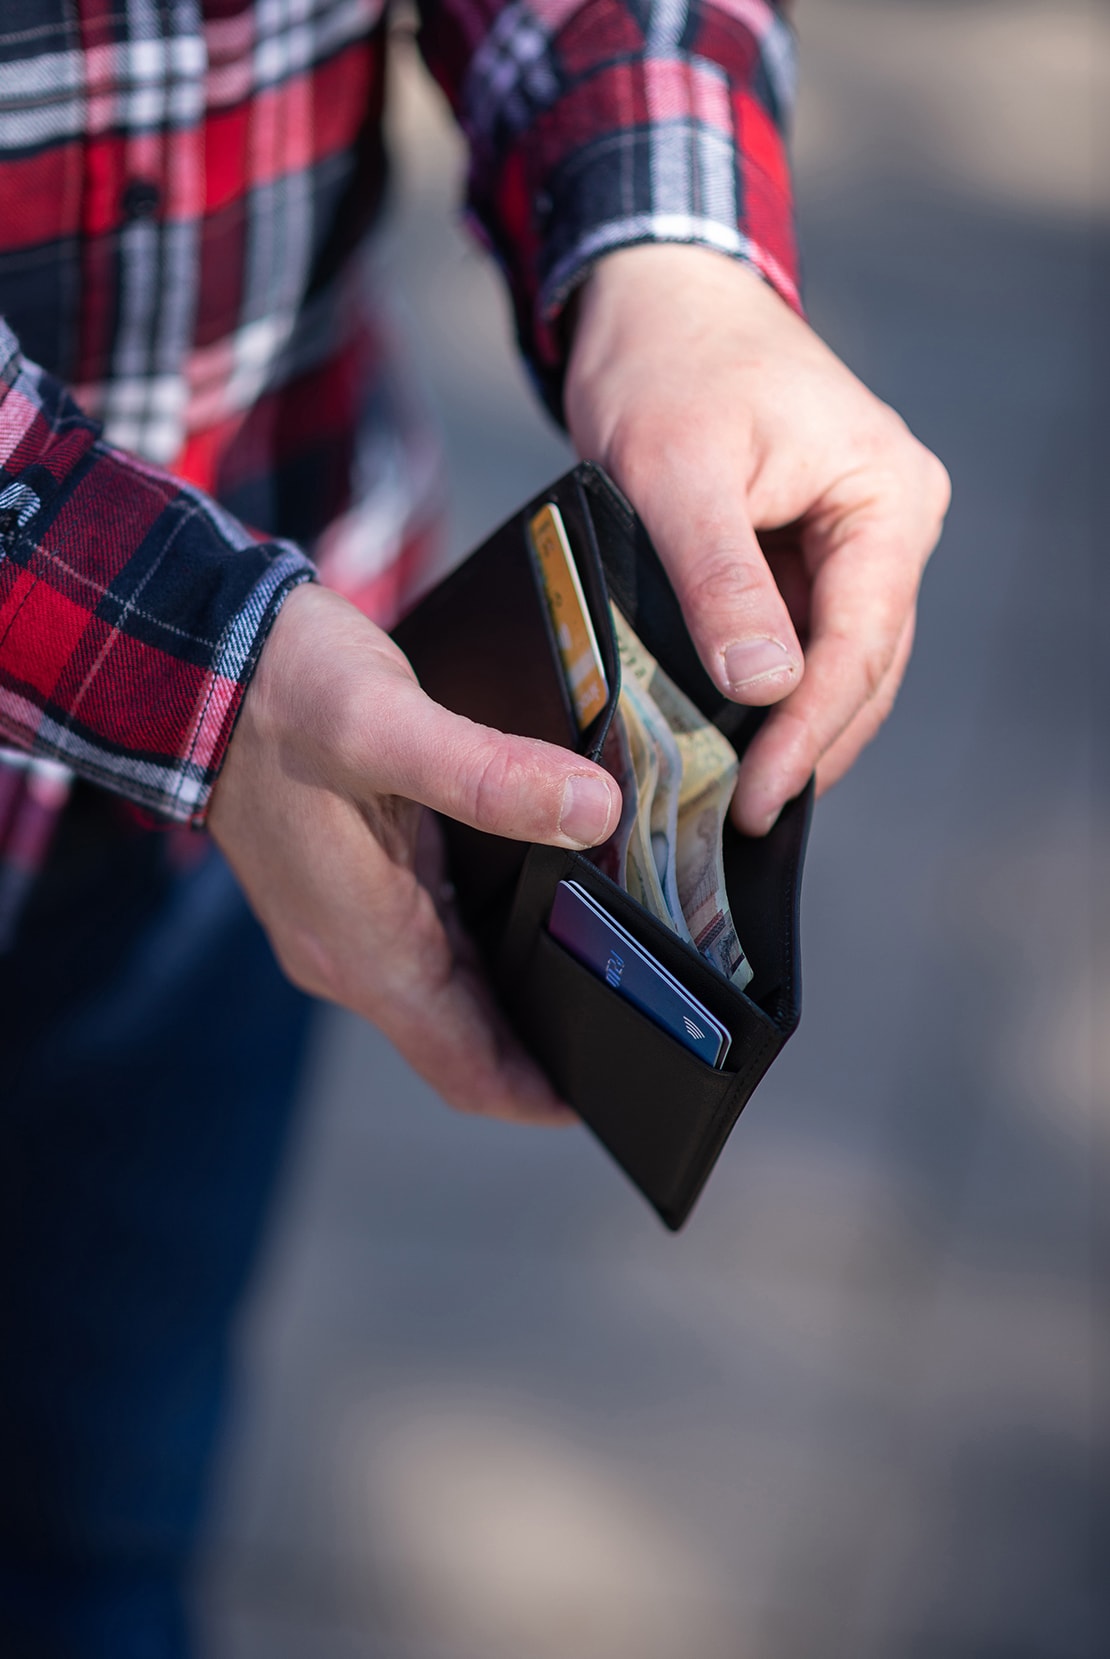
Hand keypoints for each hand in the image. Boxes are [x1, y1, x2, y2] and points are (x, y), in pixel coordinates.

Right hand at [207, 583, 619, 1122]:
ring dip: (518, 1002)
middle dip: (548, 1047)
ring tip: (607, 979)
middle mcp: (349, 955)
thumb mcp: (385, 721)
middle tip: (641, 1027)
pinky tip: (535, 915)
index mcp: (365, 946)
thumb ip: (489, 772)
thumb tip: (593, 808)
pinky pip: (425, 951)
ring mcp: (342, 927)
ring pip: (447, 999)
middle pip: (464, 1043)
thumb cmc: (281, 693)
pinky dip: (484, 955)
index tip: (623, 1093)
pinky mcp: (345, 891)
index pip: (467, 1067)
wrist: (196, 664)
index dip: (543, 1094)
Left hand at [565, 245, 950, 833]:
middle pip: (863, 665)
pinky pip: (803, 635)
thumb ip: (721, 579)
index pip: (862, 643)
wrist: (654, 299)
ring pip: (837, 659)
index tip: (760, 798)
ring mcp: (855, 537)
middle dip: (809, 745)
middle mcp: (891, 521)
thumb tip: (765, 688)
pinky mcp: (811, 547)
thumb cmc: (667, 364)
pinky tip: (734, 735)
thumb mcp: (677, 472)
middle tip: (745, 816)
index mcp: (887, 498)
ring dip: (793, 727)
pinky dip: (771, 689)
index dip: (812, 732)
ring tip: (739, 795)